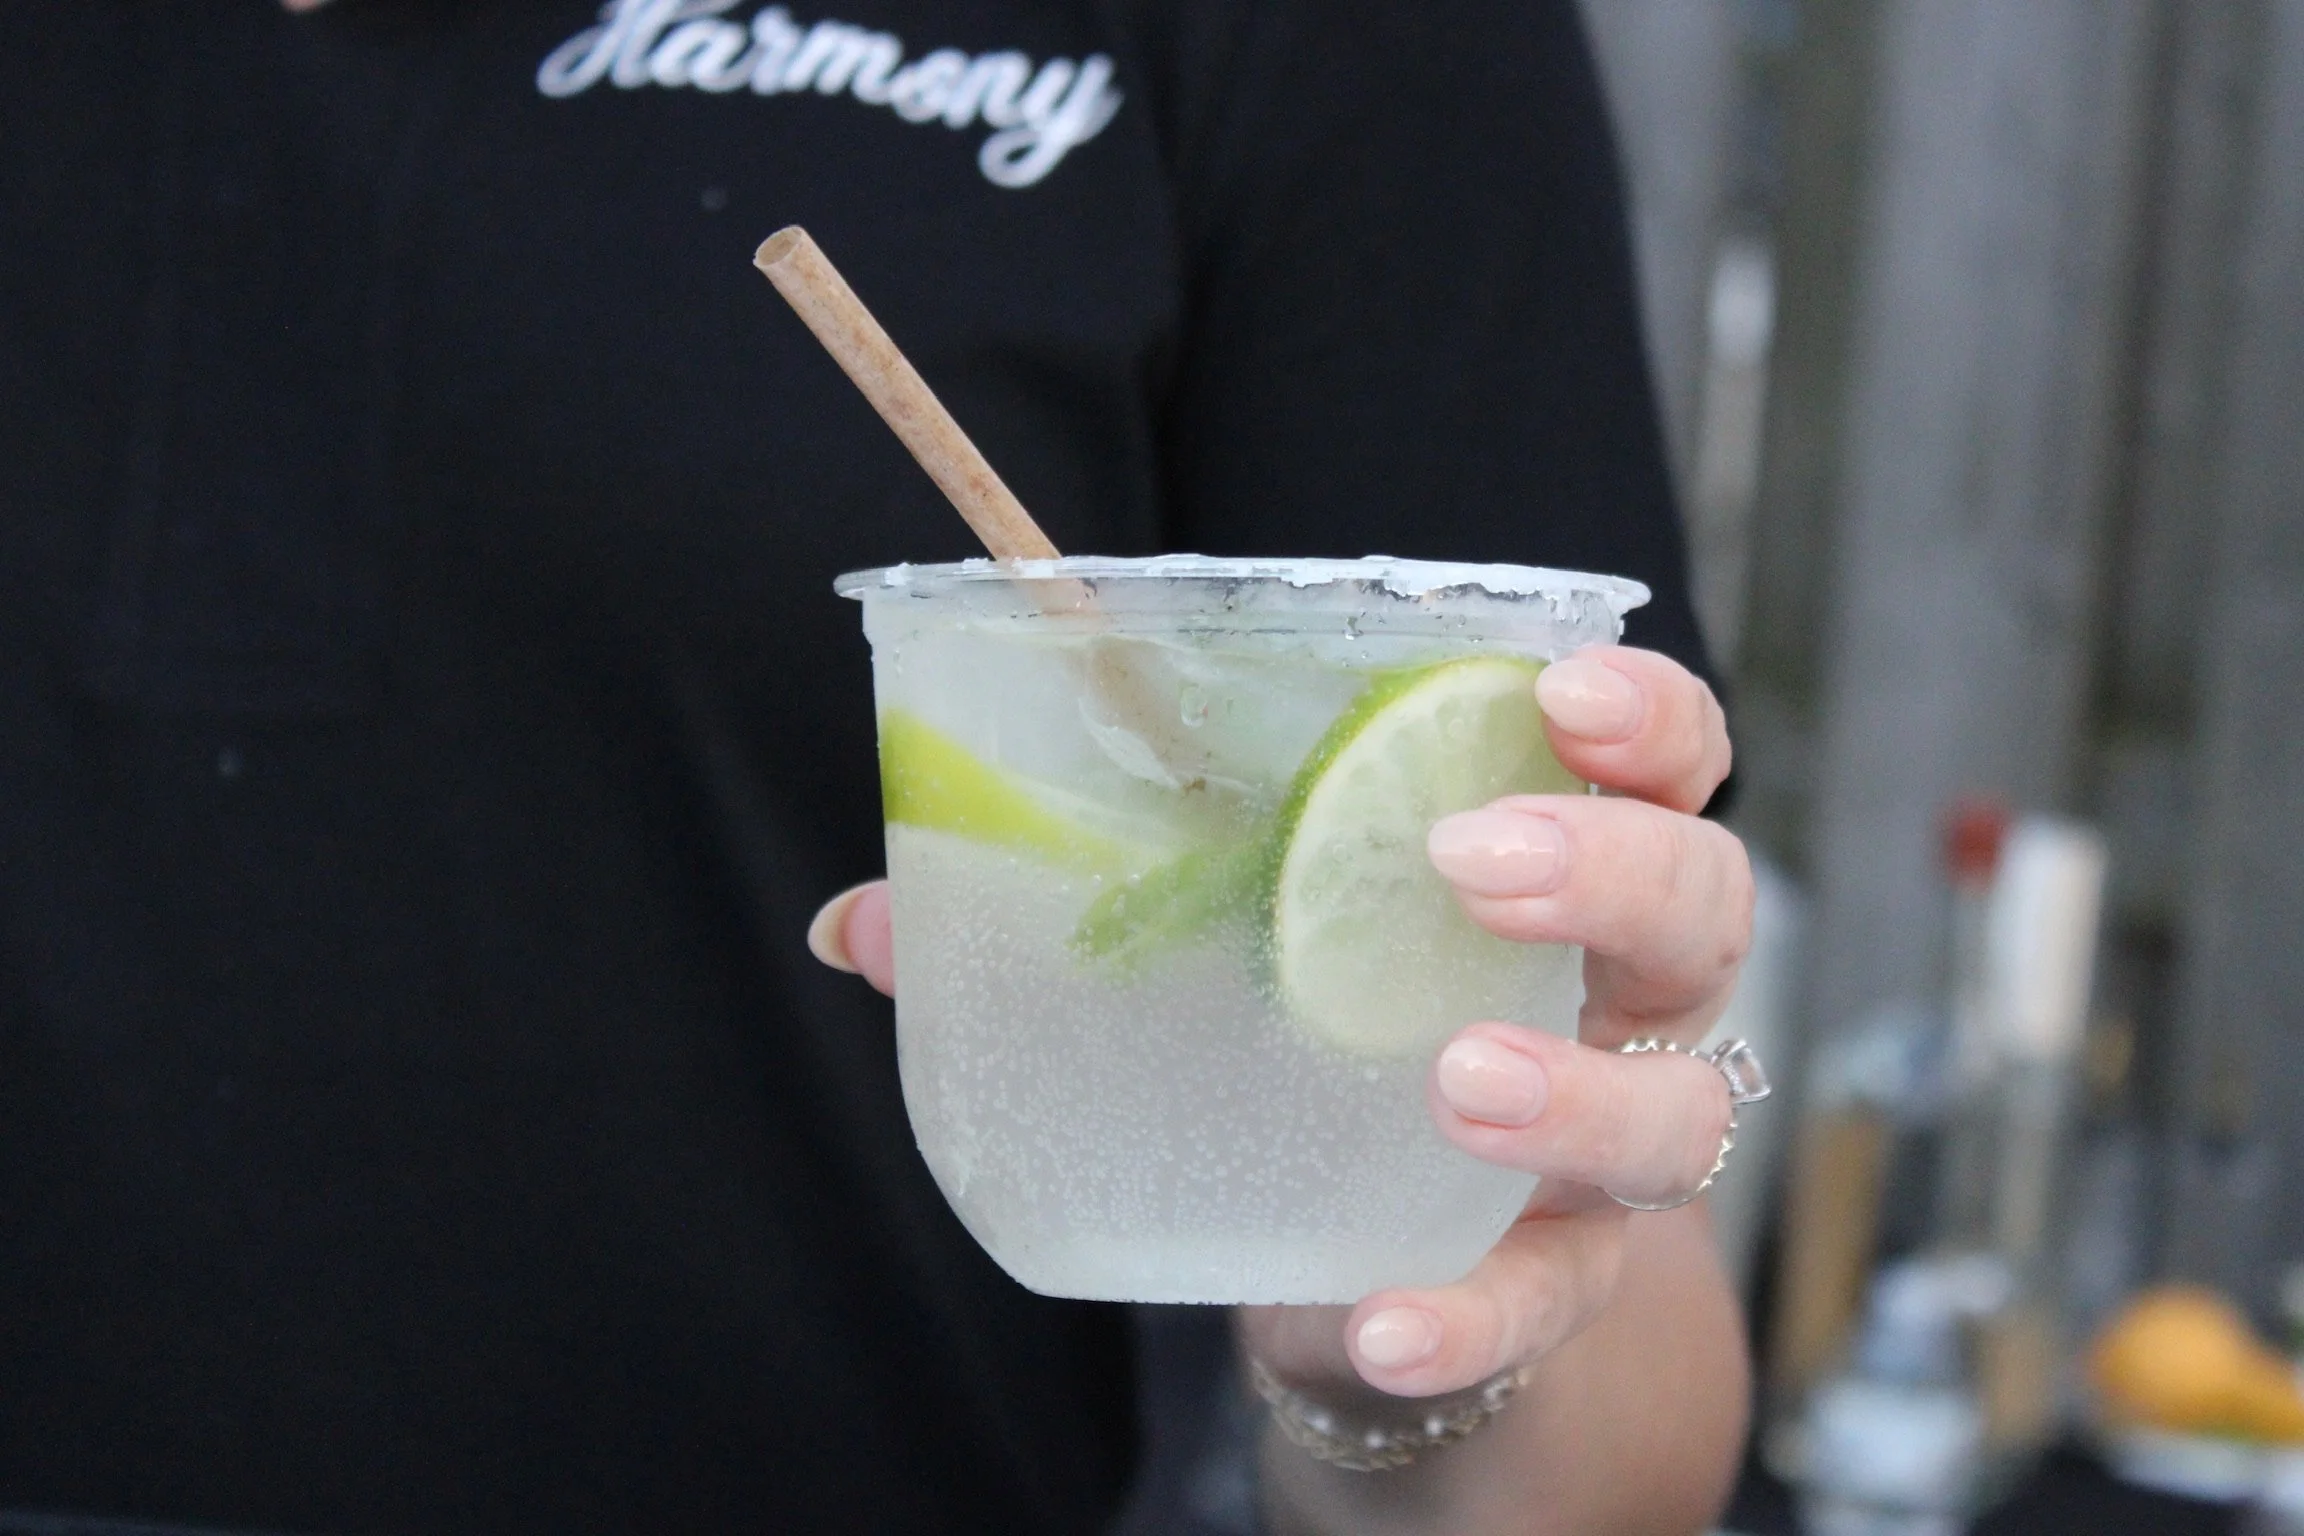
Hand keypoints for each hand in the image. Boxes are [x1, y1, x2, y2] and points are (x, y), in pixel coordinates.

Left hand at [807, 645, 1751, 1404]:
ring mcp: (1605, 1152)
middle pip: (1703, 906)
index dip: (1644, 718)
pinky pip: (1548, 1300)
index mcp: (1547, 872)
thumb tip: (855, 918)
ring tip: (1456, 1078)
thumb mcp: (1205, 964)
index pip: (1662, 763)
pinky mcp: (1554, 1283)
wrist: (1365, 1259)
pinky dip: (1471, 1311)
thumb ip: (1049, 926)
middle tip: (1471, 861)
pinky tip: (1381, 1320)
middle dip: (1610, 868)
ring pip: (1675, 1111)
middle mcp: (1615, 999)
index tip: (1564, 690)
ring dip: (1575, 1090)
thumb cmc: (1304, 1049)